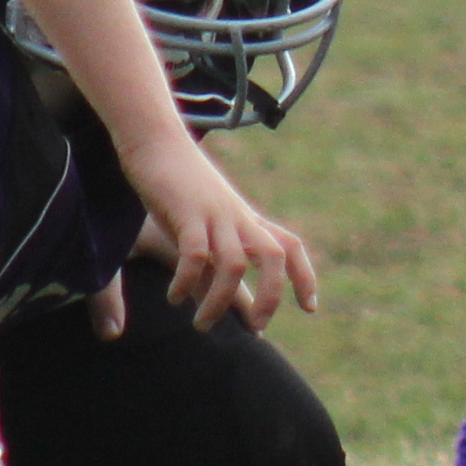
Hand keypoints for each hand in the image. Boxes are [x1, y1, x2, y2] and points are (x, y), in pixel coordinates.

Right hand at [116, 137, 318, 333]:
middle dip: (271, 295)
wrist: (155, 140)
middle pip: (275, 256)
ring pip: (235, 263)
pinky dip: (187, 281)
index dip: (305, 276)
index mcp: (246, 220)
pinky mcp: (186, 212)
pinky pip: (195, 253)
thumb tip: (229, 307)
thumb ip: (216, 266)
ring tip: (201, 325)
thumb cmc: (179, 189)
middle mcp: (238, 218)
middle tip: (256, 326)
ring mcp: (215, 214)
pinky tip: (174, 298)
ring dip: (220, 302)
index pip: (290, 246)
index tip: (310, 307)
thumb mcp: (203, 228)